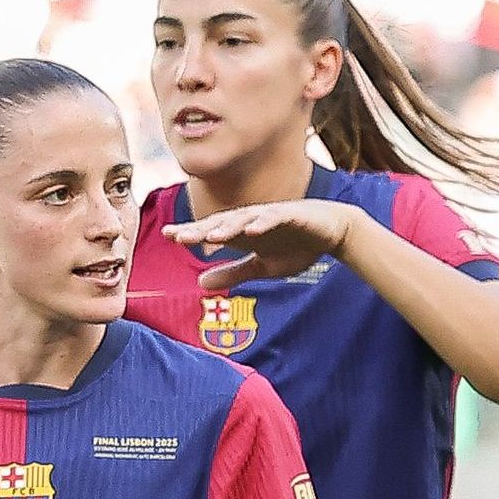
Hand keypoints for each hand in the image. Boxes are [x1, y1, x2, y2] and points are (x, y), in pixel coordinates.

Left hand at [175, 197, 359, 292]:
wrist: (331, 232)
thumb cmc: (295, 246)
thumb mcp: (262, 266)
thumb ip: (233, 273)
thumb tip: (200, 284)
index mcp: (242, 233)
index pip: (211, 232)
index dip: (191, 233)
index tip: (167, 236)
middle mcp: (251, 221)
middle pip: (222, 224)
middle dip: (201, 230)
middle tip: (179, 237)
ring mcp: (270, 216)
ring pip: (244, 219)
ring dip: (228, 227)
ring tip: (211, 236)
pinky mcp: (291, 214)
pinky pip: (275, 217)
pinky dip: (263, 222)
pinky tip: (252, 230)